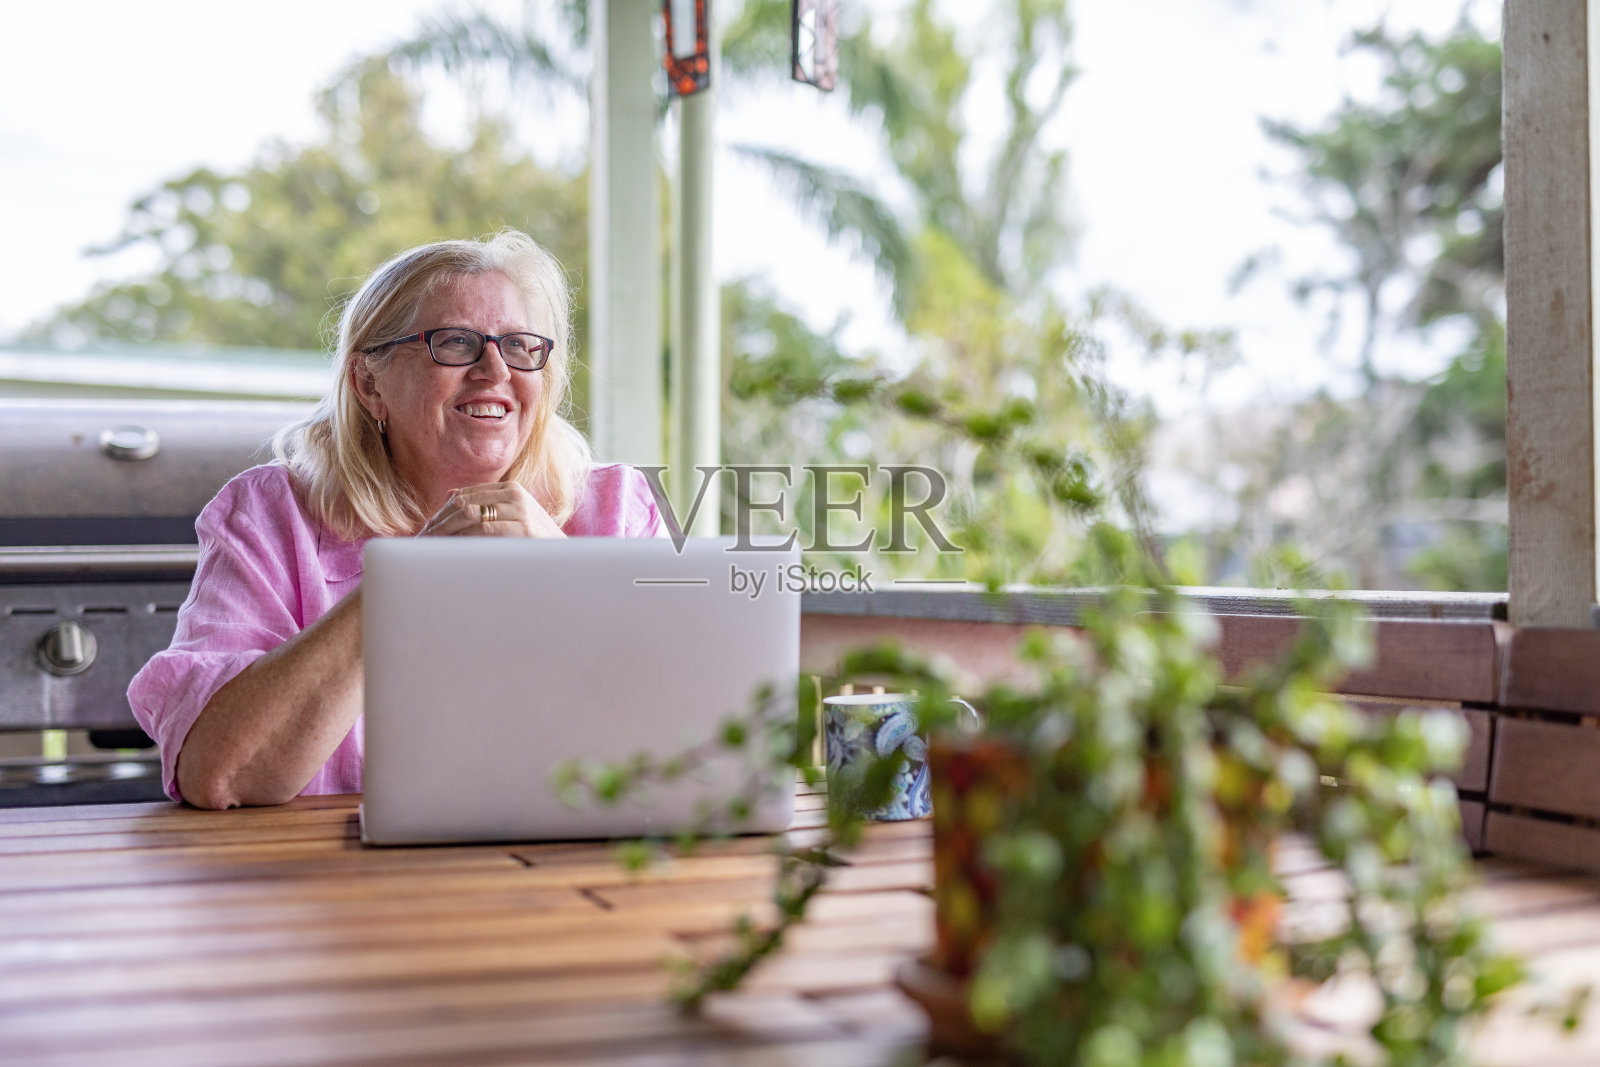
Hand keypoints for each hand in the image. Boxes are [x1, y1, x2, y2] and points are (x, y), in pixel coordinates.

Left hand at [417, 483, 565, 538]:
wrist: (566, 559)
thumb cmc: (535, 541)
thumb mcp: (512, 516)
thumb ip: (485, 503)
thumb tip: (450, 495)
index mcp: (511, 489)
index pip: (465, 495)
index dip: (442, 513)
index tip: (426, 530)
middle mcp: (516, 495)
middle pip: (464, 503)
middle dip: (440, 522)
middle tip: (422, 539)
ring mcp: (521, 511)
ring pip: (470, 515)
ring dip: (447, 531)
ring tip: (431, 546)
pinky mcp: (524, 529)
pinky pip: (483, 530)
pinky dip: (464, 539)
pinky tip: (452, 549)